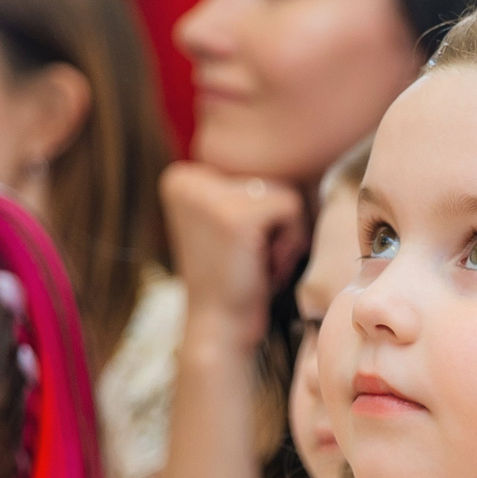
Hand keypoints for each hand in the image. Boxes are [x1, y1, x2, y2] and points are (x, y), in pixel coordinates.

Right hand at [163, 162, 307, 354]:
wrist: (219, 330)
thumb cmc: (236, 280)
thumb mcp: (231, 221)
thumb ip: (249, 185)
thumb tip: (295, 147)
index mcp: (181, 178)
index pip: (254, 171)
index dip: (261, 213)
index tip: (237, 247)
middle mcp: (187, 179)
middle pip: (270, 177)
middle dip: (275, 223)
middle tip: (250, 260)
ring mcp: (209, 196)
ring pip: (285, 191)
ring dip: (286, 233)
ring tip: (257, 263)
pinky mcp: (236, 216)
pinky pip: (293, 208)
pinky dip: (292, 242)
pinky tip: (264, 267)